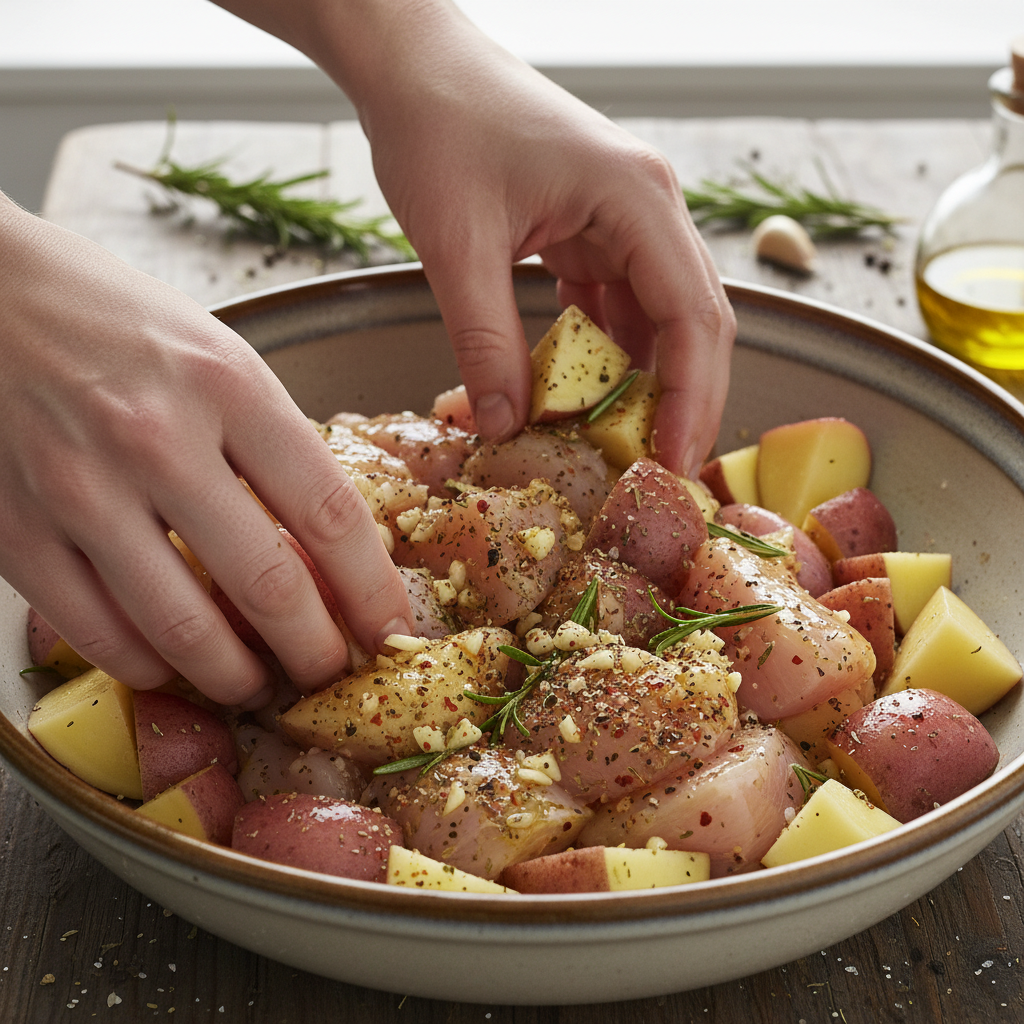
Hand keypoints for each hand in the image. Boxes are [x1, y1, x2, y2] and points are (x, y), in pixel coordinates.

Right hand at [0, 197, 411, 705]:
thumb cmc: (115, 319)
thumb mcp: (218, 356)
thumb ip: (269, 443)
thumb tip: (318, 542)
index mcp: (229, 386)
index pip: (329, 514)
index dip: (370, 590)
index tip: (388, 629)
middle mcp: (159, 439)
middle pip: (268, 586)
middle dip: (314, 651)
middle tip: (328, 669)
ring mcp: (82, 488)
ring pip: (182, 628)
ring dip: (234, 675)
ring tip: (255, 682)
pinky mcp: (18, 528)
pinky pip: (97, 631)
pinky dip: (147, 665)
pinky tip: (171, 665)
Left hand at [250, 0, 735, 478]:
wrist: (413, 64)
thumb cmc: (437, 124)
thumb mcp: (456, 243)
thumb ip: (483, 340)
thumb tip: (504, 425)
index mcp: (636, 197)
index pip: (693, 314)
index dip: (692, 397)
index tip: (676, 460)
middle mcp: (647, 207)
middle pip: (696, 319)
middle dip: (685, 397)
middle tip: (663, 469)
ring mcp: (623, 218)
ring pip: (660, 316)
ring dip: (647, 381)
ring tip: (625, 444)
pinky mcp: (592, 229)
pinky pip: (616, 303)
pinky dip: (607, 353)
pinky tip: (586, 394)